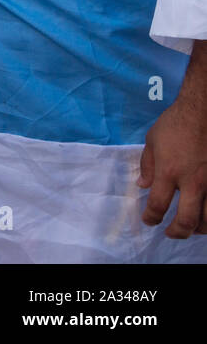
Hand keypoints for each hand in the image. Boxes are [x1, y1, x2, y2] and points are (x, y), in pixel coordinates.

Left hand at [138, 96, 206, 236]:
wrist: (204, 110)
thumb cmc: (176, 122)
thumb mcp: (152, 140)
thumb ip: (147, 165)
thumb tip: (143, 185)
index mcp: (169, 172)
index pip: (158, 205)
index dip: (151, 218)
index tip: (149, 221)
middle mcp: (192, 182)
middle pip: (187, 220)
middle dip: (177, 232)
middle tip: (171, 233)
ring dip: (200, 228)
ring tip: (192, 227)